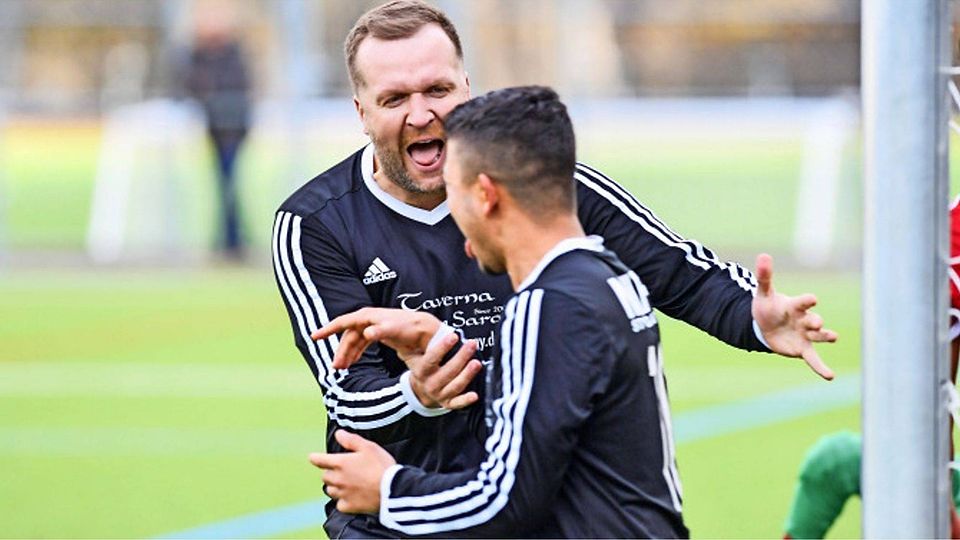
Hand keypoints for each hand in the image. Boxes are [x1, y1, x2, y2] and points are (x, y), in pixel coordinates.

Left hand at [309, 430, 396, 513]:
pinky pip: (339, 504)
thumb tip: (338, 434)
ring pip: (330, 491)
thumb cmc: (381, 466)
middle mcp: (338, 479)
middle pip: (325, 477)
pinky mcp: (349, 506)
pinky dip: (342, 500)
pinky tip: (350, 497)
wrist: (392, 489)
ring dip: (334, 486)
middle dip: (330, 472)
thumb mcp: (369, 447)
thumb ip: (351, 440)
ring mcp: (342, 494)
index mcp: (340, 463)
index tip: (313, 457)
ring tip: (344, 484)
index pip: (318, 460)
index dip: (315, 458)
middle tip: (340, 470)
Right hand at [311, 308, 441, 368]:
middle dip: (341, 350)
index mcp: (371, 317)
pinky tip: (352, 362)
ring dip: (347, 353)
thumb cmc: (415, 330)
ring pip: (354, 339)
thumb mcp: (400, 331)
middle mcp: (371, 319)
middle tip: (336, 367)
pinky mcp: (380, 333)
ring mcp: (375, 326)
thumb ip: (383, 331)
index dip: (329, 329)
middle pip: (349, 334)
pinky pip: (361, 342)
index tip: (315, 337)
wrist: (429, 332)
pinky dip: (356, 352)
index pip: (346, 321)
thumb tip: (367, 333)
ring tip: (342, 368)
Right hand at [405, 333, 482, 409]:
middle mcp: (430, 383)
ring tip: (476, 363)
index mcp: (421, 370)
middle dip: (461, 357)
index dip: (442, 347)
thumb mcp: (415, 355)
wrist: (419, 390)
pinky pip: (457, 403)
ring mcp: (439, 394)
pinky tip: (474, 395)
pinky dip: (466, 400)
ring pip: (455, 385)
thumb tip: (419, 326)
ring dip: (467, 374)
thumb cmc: (423, 366)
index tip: (453, 336)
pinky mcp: (448, 402)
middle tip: (471, 344)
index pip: (431, 358)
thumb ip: (419, 342)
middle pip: (448, 371)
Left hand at [751, 254, 836, 379]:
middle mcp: (804, 320)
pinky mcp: (802, 349)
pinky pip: (813, 359)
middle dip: (816, 322)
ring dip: (825, 337)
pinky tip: (830, 376)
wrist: (765, 325)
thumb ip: (764, 276)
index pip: (803, 302)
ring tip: (833, 337)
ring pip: (818, 337)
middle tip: (817, 322)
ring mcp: (805, 335)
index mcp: (796, 305)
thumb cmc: (767, 307)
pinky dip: (821, 368)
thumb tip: (763, 255)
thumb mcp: (763, 293)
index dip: (807, 300)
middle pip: (813, 320)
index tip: (812, 299)